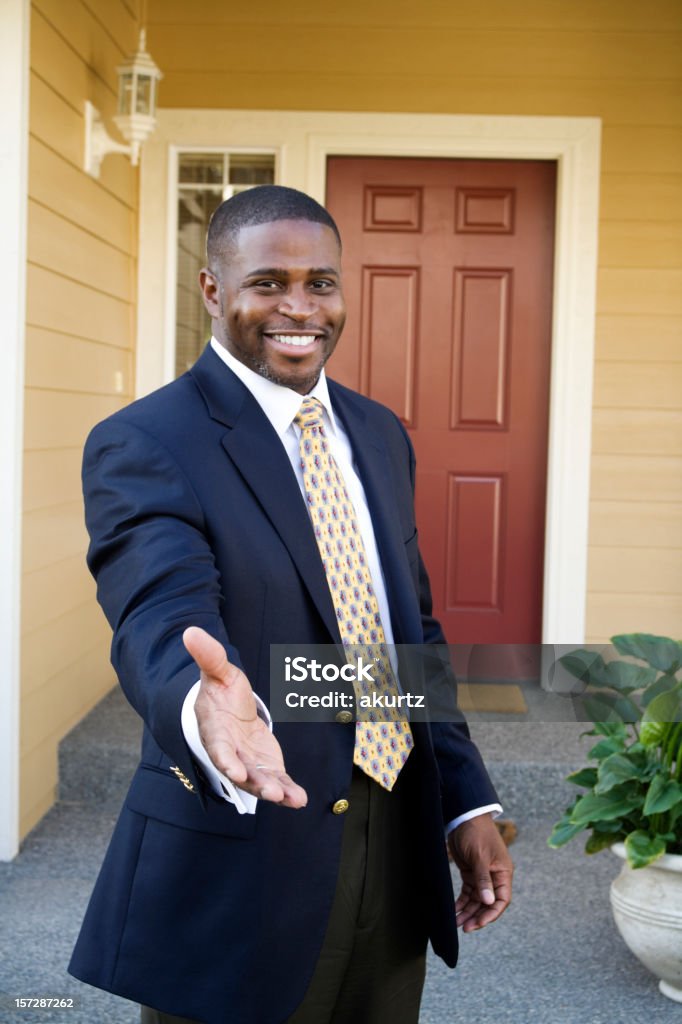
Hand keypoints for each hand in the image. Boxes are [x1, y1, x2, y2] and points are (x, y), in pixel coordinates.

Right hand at [183, 626, 307, 808]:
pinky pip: (277, 782)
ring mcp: (248, 764)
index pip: (219, 750)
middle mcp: (230, 754)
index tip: (235, 772)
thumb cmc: (221, 691)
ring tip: (292, 799)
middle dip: (256, 784)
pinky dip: (288, 792)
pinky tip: (300, 799)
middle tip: (271, 792)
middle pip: (242, 773)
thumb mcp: (218, 671)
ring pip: (261, 782)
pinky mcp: (265, 768)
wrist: (230, 709)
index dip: (226, 761)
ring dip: (275, 792)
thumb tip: (190, 631)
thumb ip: (209, 656)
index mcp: (215, 732)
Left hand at [448, 813, 512, 932]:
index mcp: (503, 873)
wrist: (464, 817)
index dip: (491, 914)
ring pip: (477, 900)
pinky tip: (454, 911)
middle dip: (477, 916)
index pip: (502, 900)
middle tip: (465, 928)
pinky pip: (468, 893)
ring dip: (468, 912)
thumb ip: (484, 880)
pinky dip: (462, 902)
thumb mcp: (480, 857)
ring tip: (456, 923)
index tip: (479, 923)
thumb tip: (489, 902)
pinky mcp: (470, 873)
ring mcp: (482, 876)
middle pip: (488, 903)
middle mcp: (494, 877)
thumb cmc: (477, 833)